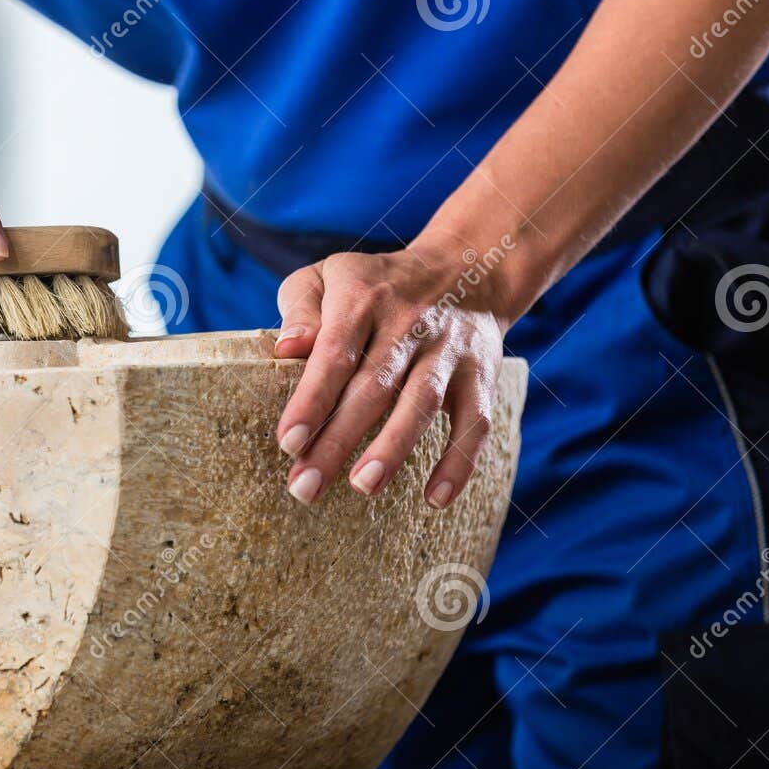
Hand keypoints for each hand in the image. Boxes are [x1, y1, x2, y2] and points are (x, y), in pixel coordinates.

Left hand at [270, 243, 510, 509]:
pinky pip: (476, 422)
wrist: (466, 269)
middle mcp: (409, 323)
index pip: (335, 352)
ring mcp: (449, 350)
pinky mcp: (481, 375)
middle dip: (338, 440)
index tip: (288, 442)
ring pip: (421, 403)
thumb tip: (286, 348)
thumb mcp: (329, 277)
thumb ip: (300, 309)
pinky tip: (436, 499)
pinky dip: (459, 461)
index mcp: (363, 299)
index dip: (312, 399)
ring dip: (393, 449)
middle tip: (305, 486)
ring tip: (363, 488)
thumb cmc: (375, 286)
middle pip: (373, 387)